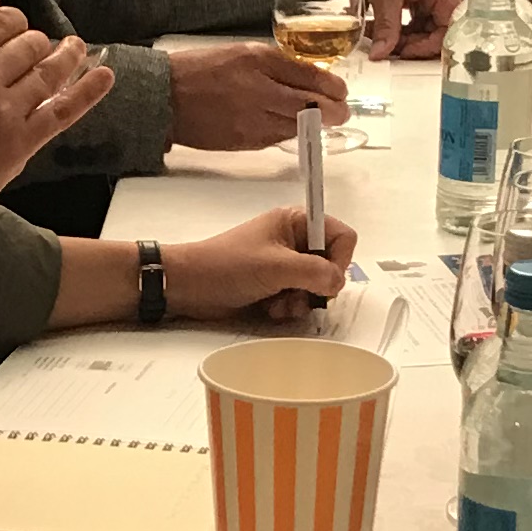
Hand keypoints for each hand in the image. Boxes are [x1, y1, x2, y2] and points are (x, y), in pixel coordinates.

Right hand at [0, 7, 115, 228]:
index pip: (1, 22)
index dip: (16, 24)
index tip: (19, 30)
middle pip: (30, 44)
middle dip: (38, 45)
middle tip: (40, 49)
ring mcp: (6, 111)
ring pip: (49, 72)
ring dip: (66, 58)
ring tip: (76, 48)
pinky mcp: (22, 142)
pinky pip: (63, 110)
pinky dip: (88, 91)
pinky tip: (105, 74)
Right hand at [167, 37, 350, 149]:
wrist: (165, 97)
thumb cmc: (201, 71)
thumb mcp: (242, 53)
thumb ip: (276, 64)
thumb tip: (309, 78)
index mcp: (259, 61)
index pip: (312, 76)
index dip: (334, 87)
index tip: (341, 91)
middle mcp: (260, 90)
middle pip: (313, 106)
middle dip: (334, 111)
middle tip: (341, 112)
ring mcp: (253, 119)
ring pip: (299, 126)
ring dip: (315, 125)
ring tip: (320, 120)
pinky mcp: (246, 141)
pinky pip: (277, 138)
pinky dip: (288, 132)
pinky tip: (289, 125)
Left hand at [167, 203, 359, 324]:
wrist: (189, 286)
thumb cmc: (227, 266)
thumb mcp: (276, 266)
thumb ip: (315, 272)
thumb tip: (337, 282)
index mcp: (296, 222)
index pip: (342, 236)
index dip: (340, 259)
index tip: (324, 278)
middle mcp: (294, 241)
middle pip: (331, 265)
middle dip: (317, 286)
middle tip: (298, 295)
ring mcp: (284, 264)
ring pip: (315, 286)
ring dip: (301, 301)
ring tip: (278, 304)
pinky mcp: (274, 285)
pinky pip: (298, 298)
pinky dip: (288, 307)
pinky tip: (269, 309)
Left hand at [342, 0, 464, 57]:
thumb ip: (387, 28)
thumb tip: (383, 52)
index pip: (446, 33)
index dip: (424, 48)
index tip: (401, 55)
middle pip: (433, 33)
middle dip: (408, 44)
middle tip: (386, 51)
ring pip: (418, 29)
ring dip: (398, 37)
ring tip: (377, 39)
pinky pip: (408, 20)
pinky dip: (392, 27)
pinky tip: (376, 30)